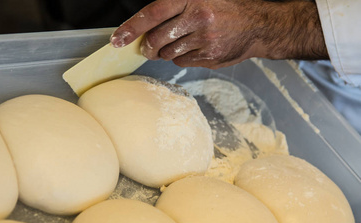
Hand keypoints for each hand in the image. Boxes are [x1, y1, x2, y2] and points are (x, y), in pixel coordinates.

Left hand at [110, 0, 327, 68]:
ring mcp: (204, 40)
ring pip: (168, 53)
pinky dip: (181, 58)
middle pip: (157, 39)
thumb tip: (144, 26)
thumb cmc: (225, 8)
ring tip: (181, 42)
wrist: (258, 25)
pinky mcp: (209, 57)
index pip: (153, 13)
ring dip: (166, 51)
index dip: (131, 28)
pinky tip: (193, 49)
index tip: (117, 40)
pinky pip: (182, 62)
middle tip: (147, 47)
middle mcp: (197, 18)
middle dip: (147, 46)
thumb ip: (174, 8)